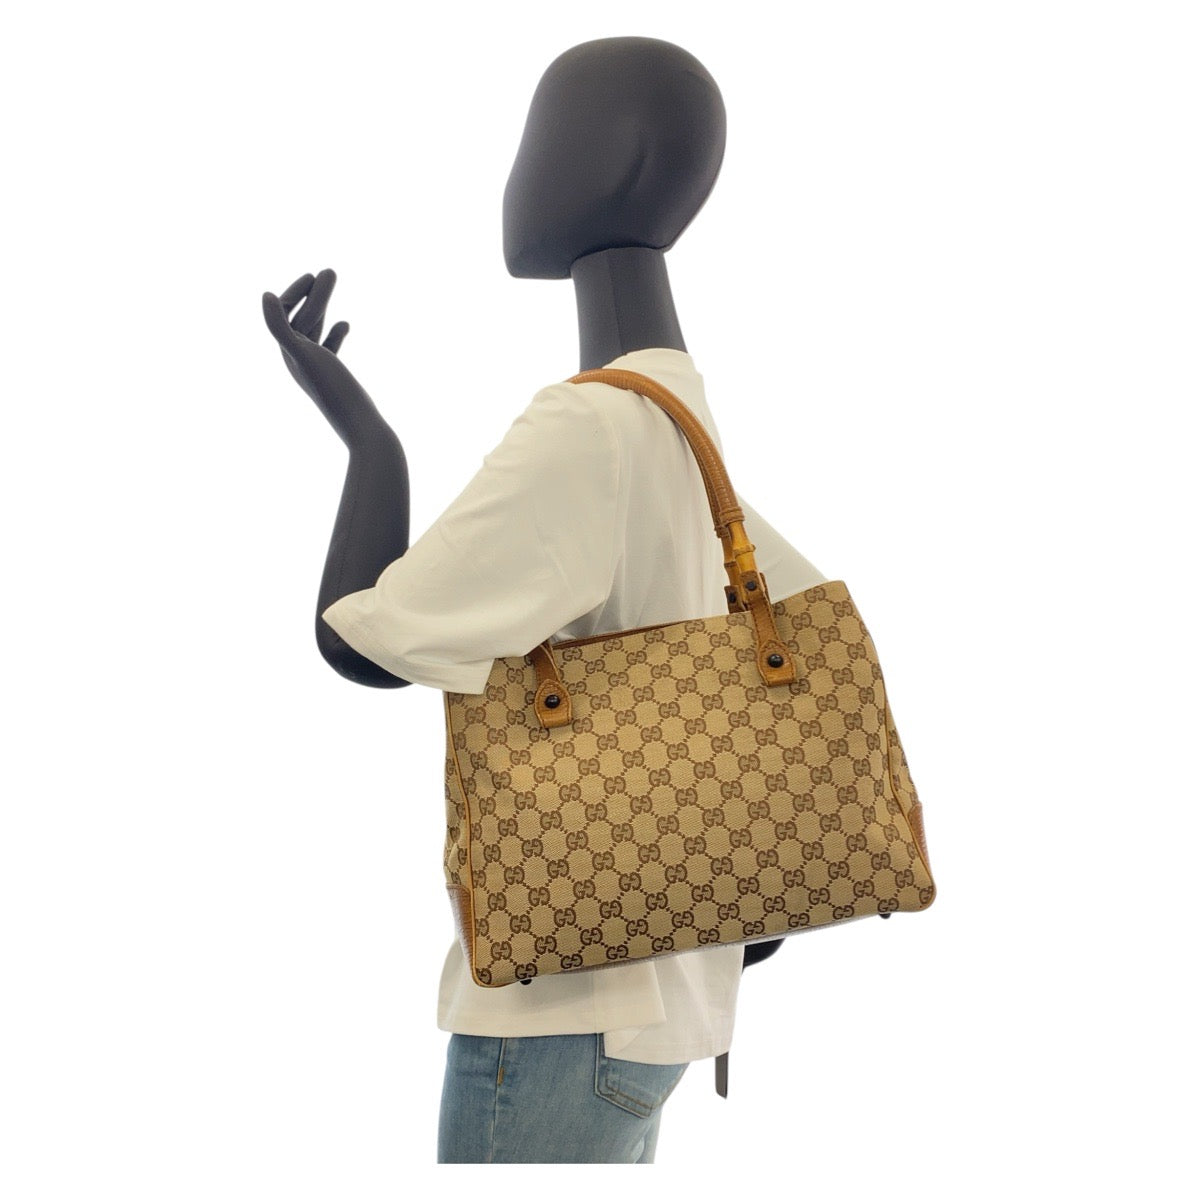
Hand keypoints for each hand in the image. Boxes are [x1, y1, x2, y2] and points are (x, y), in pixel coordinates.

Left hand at [262, 269, 386, 445]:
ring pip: (317, 330)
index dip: (297, 292)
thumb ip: (280, 327)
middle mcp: (299, 361)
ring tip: (335, 286)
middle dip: (313, 294)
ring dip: (325, 306)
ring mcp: (318, 369)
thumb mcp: (304, 354)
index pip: (285, 315)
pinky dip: (334, 332)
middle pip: (301, 319)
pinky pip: (330, 349)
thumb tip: (266, 294)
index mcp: (288, 354)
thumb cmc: (333, 391)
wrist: (361, 425)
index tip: (313, 275)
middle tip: (329, 272)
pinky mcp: (334, 377)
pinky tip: (345, 324)